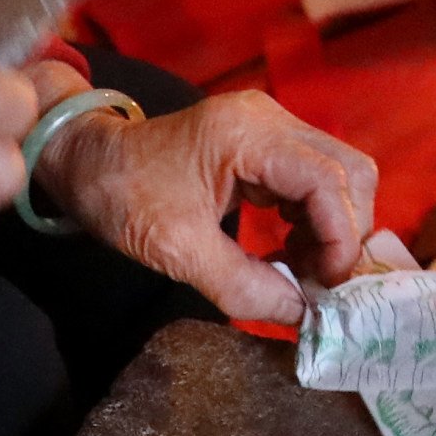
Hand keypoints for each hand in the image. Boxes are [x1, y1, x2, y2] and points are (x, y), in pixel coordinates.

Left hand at [37, 89, 379, 324]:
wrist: (86, 162)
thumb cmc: (122, 196)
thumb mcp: (176, 250)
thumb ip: (242, 285)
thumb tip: (302, 315)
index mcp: (248, 134)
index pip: (328, 179)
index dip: (340, 237)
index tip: (326, 286)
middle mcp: (270, 119)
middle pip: (348, 171)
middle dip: (345, 232)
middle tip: (320, 282)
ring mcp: (271, 127)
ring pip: (338, 175)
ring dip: (332, 228)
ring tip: (301, 272)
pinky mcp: (266, 143)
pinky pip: (314, 179)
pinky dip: (314, 219)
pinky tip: (289, 253)